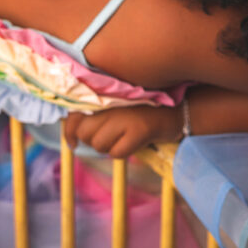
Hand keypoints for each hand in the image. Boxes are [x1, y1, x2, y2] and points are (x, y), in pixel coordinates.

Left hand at [62, 105, 182, 158]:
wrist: (177, 109)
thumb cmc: (144, 109)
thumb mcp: (117, 104)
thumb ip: (95, 111)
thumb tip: (71, 133)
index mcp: (104, 94)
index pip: (73, 116)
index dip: (69, 132)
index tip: (72, 143)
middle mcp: (112, 103)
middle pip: (85, 134)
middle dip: (94, 140)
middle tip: (110, 136)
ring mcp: (125, 117)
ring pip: (99, 145)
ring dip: (109, 147)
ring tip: (124, 137)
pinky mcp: (138, 130)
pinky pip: (117, 153)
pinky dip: (123, 152)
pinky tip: (134, 143)